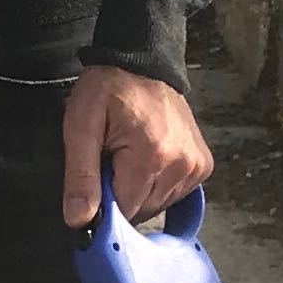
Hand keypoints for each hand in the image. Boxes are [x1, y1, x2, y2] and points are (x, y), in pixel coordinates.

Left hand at [63, 63, 212, 226]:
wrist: (142, 61)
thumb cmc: (108, 89)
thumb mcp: (80, 126)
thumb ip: (81, 176)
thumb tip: (80, 220)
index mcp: (151, 157)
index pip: (124, 212)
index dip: (104, 202)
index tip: (96, 177)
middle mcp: (181, 164)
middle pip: (142, 212)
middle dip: (121, 194)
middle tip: (111, 158)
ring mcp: (196, 166)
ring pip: (158, 206)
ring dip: (139, 191)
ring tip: (130, 154)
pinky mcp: (202, 165)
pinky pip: (175, 194)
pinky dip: (157, 185)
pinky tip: (148, 159)